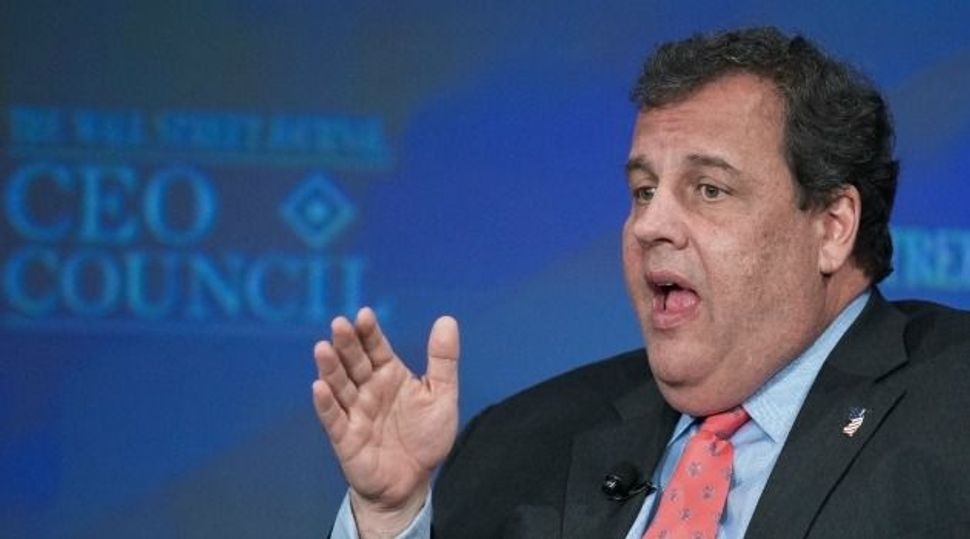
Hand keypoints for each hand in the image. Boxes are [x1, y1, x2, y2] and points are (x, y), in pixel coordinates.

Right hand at [312, 307, 458, 535]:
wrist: (413, 482)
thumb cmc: (426, 437)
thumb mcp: (442, 395)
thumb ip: (443, 359)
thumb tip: (447, 320)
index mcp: (389, 375)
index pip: (376, 348)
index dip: (369, 332)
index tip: (364, 314)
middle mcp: (368, 389)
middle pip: (354, 362)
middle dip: (347, 343)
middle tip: (340, 324)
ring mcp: (355, 412)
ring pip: (339, 385)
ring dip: (330, 368)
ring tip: (322, 349)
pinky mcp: (345, 437)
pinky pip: (333, 418)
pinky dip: (326, 403)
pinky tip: (319, 387)